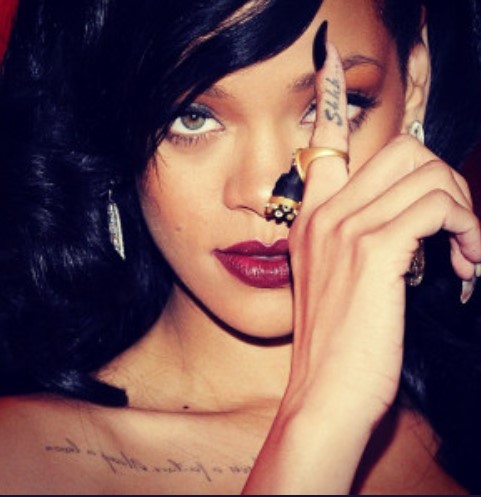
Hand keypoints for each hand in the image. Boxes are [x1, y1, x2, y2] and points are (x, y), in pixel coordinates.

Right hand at [244, 42, 480, 494]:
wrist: (324, 395)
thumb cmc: (340, 343)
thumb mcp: (341, 281)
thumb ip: (364, 238)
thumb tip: (412, 217)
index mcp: (313, 217)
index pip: (324, 139)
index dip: (330, 94)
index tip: (330, 57)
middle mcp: (324, 213)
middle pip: (403, 149)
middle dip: (446, 180)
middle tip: (455, 226)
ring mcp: (345, 229)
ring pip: (426, 174)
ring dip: (462, 209)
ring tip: (465, 252)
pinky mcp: (375, 252)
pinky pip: (436, 209)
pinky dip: (466, 230)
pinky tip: (466, 264)